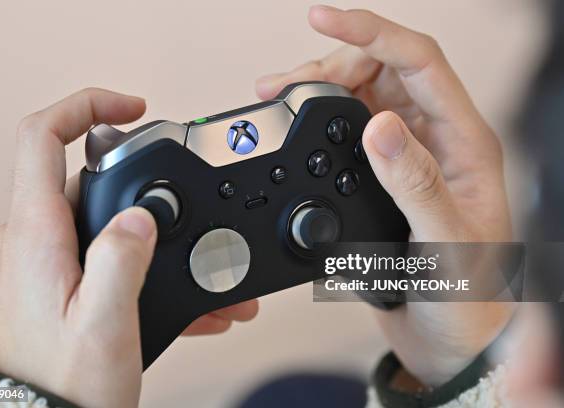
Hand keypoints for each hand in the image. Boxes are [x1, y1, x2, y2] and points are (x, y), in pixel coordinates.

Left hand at [0, 88, 256, 407]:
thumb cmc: (61, 386)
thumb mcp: (103, 323)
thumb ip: (121, 260)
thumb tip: (142, 215)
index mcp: (35, 235)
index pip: (42, 137)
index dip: (86, 106)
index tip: (132, 108)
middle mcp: (30, 239)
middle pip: (84, 177)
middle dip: (142, 187)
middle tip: (182, 208)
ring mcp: (41, 260)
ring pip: (100, 219)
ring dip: (151, 237)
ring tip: (198, 268)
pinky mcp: (54, 281)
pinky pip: (100, 252)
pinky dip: (140, 264)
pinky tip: (184, 297)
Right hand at [257, 6, 511, 385]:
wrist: (451, 338)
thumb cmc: (466, 295)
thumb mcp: (444, 242)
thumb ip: (414, 184)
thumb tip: (380, 125)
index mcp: (463, 143)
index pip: (418, 62)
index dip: (370, 33)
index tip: (322, 21)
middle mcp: (435, 142)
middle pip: (382, 72)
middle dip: (330, 65)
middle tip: (284, 84)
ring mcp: (406, 159)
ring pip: (361, 98)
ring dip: (320, 89)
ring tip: (278, 95)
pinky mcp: (382, 180)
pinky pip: (347, 133)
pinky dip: (318, 122)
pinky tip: (297, 126)